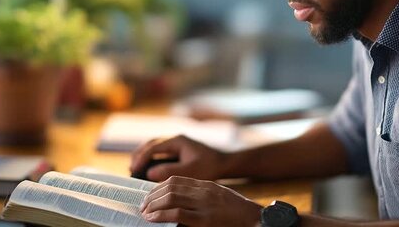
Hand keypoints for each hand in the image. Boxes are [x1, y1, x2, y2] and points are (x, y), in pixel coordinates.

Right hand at [130, 135, 227, 180]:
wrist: (225, 163)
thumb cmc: (210, 167)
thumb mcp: (190, 171)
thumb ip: (170, 171)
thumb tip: (150, 172)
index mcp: (177, 141)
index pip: (153, 147)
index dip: (141, 158)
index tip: (134, 169)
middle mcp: (175, 139)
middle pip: (151, 143)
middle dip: (139, 155)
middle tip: (131, 168)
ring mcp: (177, 144)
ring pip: (155, 146)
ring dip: (144, 155)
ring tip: (136, 167)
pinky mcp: (179, 150)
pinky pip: (160, 151)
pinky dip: (152, 158)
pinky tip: (149, 168)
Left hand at [140, 176, 261, 226]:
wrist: (256, 219)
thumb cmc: (238, 212)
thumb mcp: (218, 198)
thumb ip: (201, 197)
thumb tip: (179, 201)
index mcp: (206, 185)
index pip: (176, 180)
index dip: (158, 187)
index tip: (149, 195)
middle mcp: (204, 191)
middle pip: (170, 186)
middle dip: (152, 196)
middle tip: (142, 205)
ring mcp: (204, 204)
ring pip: (171, 198)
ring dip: (153, 205)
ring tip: (145, 212)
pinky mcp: (205, 219)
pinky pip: (178, 214)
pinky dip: (161, 215)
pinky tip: (152, 218)